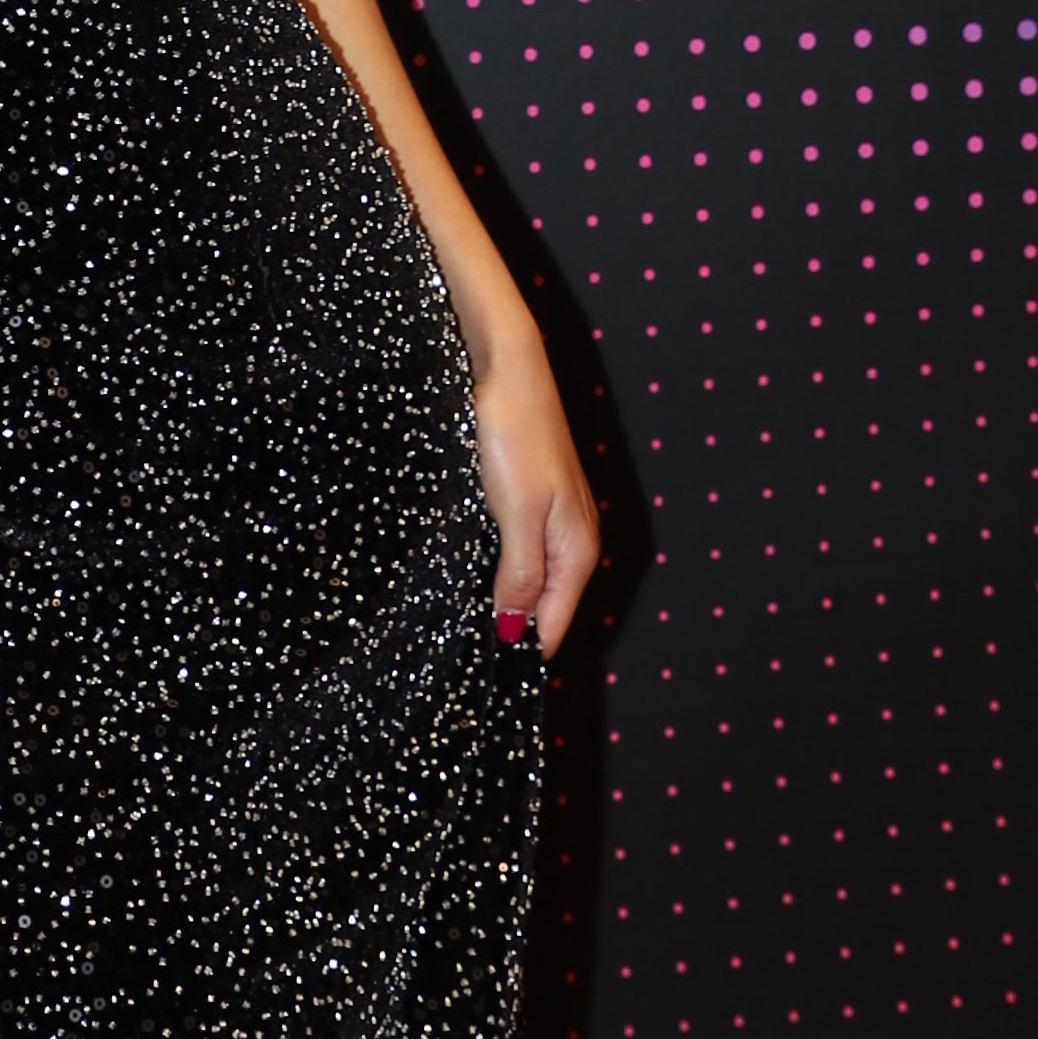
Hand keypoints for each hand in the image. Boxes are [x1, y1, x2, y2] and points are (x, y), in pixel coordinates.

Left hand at [472, 324, 600, 660]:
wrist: (506, 362)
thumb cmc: (514, 434)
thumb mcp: (515, 515)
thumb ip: (520, 576)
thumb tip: (514, 634)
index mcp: (577, 550)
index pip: (552, 627)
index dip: (517, 654)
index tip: (479, 676)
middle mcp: (572, 539)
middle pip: (544, 606)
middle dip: (509, 629)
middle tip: (461, 649)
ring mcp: (552, 517)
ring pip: (528, 578)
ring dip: (501, 597)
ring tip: (460, 618)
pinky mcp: (530, 497)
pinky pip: (517, 550)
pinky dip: (496, 566)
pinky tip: (469, 569)